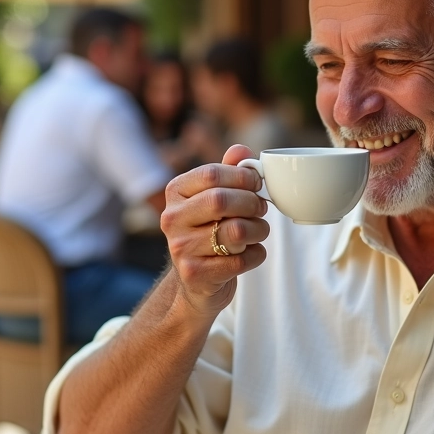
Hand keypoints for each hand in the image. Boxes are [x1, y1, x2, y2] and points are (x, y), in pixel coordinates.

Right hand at [161, 144, 269, 317]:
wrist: (196, 282)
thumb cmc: (210, 231)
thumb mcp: (214, 199)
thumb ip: (228, 173)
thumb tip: (242, 151)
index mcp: (175, 192)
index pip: (212, 173)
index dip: (243, 177)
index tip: (257, 184)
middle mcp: (171, 218)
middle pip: (222, 201)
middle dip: (252, 203)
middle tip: (261, 208)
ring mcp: (180, 248)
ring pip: (235, 232)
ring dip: (259, 230)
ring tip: (259, 231)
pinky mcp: (195, 274)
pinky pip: (240, 260)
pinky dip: (255, 255)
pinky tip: (250, 253)